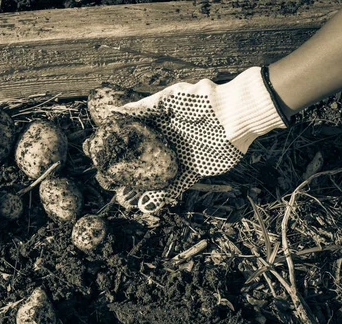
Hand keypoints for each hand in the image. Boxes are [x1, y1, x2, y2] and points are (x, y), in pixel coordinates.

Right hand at [86, 66, 288, 212]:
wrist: (234, 116)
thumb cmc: (202, 102)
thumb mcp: (171, 99)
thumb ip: (146, 106)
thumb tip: (117, 110)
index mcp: (161, 127)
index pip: (137, 141)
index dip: (123, 152)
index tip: (106, 162)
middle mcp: (168, 144)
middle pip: (145, 162)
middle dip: (131, 175)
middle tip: (114, 186)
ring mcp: (180, 159)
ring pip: (158, 178)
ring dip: (143, 189)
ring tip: (127, 201)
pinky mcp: (194, 171)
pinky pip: (176, 186)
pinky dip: (163, 197)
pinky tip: (149, 206)